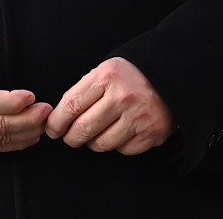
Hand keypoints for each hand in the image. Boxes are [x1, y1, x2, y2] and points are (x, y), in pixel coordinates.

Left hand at [45, 57, 173, 154]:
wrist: (169, 77)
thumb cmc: (129, 76)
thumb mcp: (104, 71)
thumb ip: (83, 91)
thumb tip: (59, 118)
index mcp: (106, 77)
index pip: (72, 105)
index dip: (57, 121)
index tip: (53, 128)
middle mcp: (122, 97)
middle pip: (84, 128)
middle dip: (70, 137)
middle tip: (69, 137)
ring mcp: (138, 117)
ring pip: (101, 143)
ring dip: (92, 142)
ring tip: (94, 134)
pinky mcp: (151, 134)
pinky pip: (123, 150)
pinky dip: (116, 145)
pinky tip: (118, 132)